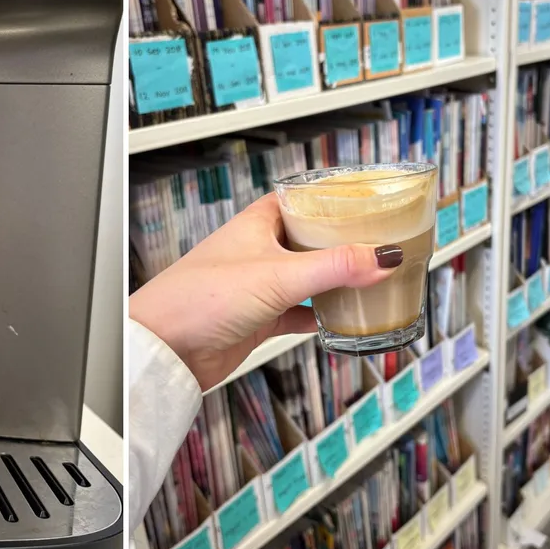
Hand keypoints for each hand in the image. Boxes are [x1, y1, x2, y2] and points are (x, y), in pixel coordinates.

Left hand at [128, 192, 402, 390]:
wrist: (166, 348)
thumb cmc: (200, 297)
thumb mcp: (277, 276)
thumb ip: (333, 267)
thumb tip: (382, 257)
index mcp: (259, 223)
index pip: (304, 201)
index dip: (335, 201)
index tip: (372, 205)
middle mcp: (259, 249)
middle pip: (311, 241)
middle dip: (344, 246)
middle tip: (383, 247)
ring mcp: (258, 284)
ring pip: (308, 278)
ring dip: (335, 283)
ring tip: (373, 283)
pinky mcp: (258, 318)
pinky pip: (298, 312)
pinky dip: (320, 316)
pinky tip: (341, 320)